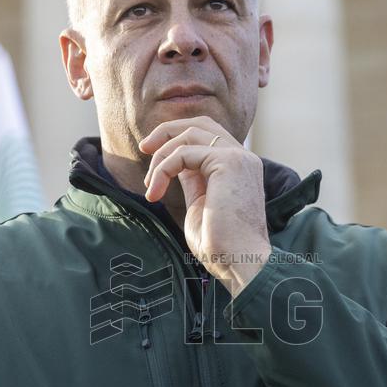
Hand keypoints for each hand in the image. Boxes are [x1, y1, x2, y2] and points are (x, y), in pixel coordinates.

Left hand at [139, 117, 271, 293]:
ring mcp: (237, 157)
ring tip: (150, 186)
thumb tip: (176, 165)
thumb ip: (193, 181)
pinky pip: (184, 152)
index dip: (177, 138)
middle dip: (167, 131)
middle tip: (145, 149)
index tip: (152, 156)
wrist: (241, 263)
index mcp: (238, 167)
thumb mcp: (201, 205)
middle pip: (200, 123)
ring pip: (189, 133)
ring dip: (161, 156)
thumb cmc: (221, 246)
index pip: (207, 135)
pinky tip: (155, 192)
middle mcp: (242, 157)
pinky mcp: (228, 162)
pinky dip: (163, 169)